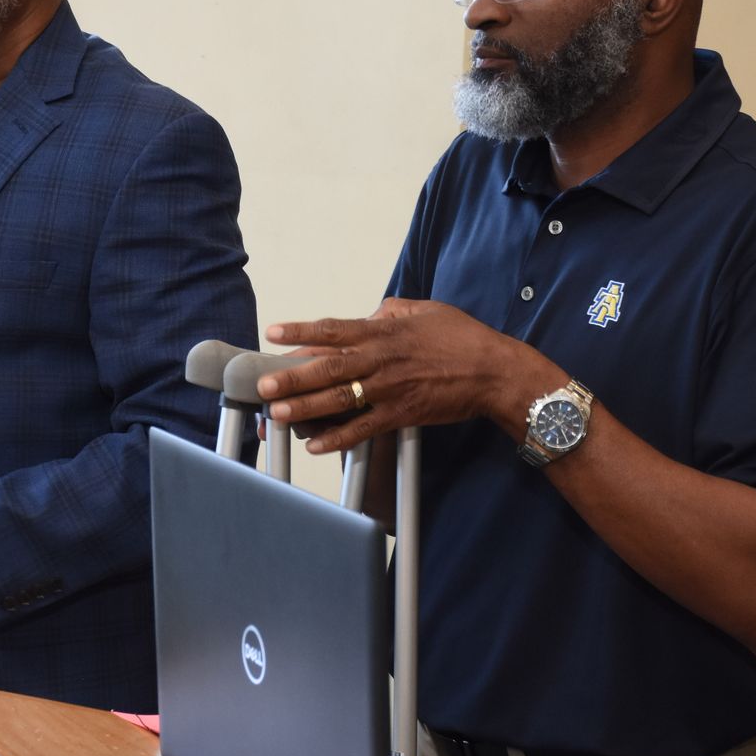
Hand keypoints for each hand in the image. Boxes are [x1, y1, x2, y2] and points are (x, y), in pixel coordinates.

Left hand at [256, 299, 562, 453]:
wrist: (493, 372)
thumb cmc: (462, 338)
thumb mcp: (425, 310)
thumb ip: (392, 311)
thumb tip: (371, 313)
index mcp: (384, 332)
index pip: (334, 329)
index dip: (301, 331)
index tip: (273, 332)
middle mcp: (381, 360)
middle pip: (328, 368)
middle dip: (292, 376)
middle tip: (263, 383)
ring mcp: (390, 389)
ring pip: (340, 399)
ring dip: (306, 407)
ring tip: (277, 413)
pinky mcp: (401, 414)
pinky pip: (364, 428)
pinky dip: (339, 438)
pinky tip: (316, 445)